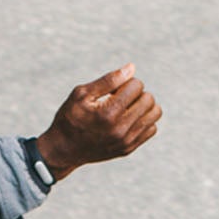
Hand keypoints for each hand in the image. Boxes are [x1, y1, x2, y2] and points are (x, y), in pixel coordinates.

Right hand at [34, 64, 160, 179]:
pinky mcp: (129, 148)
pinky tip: (129, 119)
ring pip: (155, 114)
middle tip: (121, 97)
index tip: (114, 89)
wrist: (64, 150)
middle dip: (137, 92)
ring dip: (144, 105)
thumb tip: (132, 68)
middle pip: (148, 99)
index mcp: (108, 113)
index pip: (136, 86)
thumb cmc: (71, 117)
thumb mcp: (82, 94)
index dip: (126, 82)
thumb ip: (108, 80)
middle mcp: (120, 129)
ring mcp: (126, 141)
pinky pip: (152, 128)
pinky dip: (144, 120)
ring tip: (128, 106)